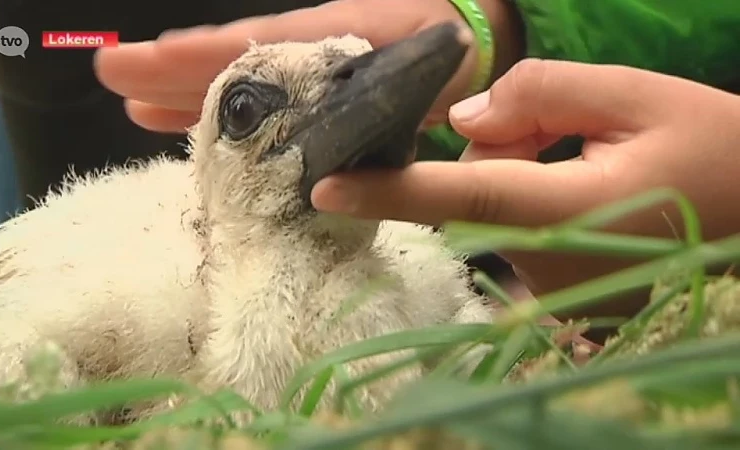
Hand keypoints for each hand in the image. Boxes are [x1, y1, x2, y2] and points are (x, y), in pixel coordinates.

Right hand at [94, 0, 522, 132]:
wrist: (465, 40)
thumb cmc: (446, 46)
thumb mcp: (426, 62)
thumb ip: (401, 88)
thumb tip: (377, 130)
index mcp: (327, 40)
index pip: (252, 47)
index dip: (201, 58)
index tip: (147, 62)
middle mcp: (301, 57)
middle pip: (226, 62)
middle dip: (170, 72)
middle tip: (110, 76)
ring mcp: (299, 78)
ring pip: (232, 85)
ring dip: (184, 98)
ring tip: (133, 110)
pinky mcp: (306, 102)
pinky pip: (253, 107)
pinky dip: (219, 118)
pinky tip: (187, 129)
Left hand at [311, 59, 739, 320]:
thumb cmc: (712, 150)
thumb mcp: (637, 94)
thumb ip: (541, 92)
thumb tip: (463, 117)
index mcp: (574, 209)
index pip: (464, 195)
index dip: (389, 191)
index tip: (325, 191)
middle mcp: (555, 261)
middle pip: (478, 187)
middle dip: (502, 146)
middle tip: (579, 130)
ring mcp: (556, 287)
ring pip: (496, 206)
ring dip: (521, 167)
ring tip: (594, 156)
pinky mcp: (559, 293)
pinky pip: (514, 228)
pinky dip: (530, 195)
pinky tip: (584, 185)